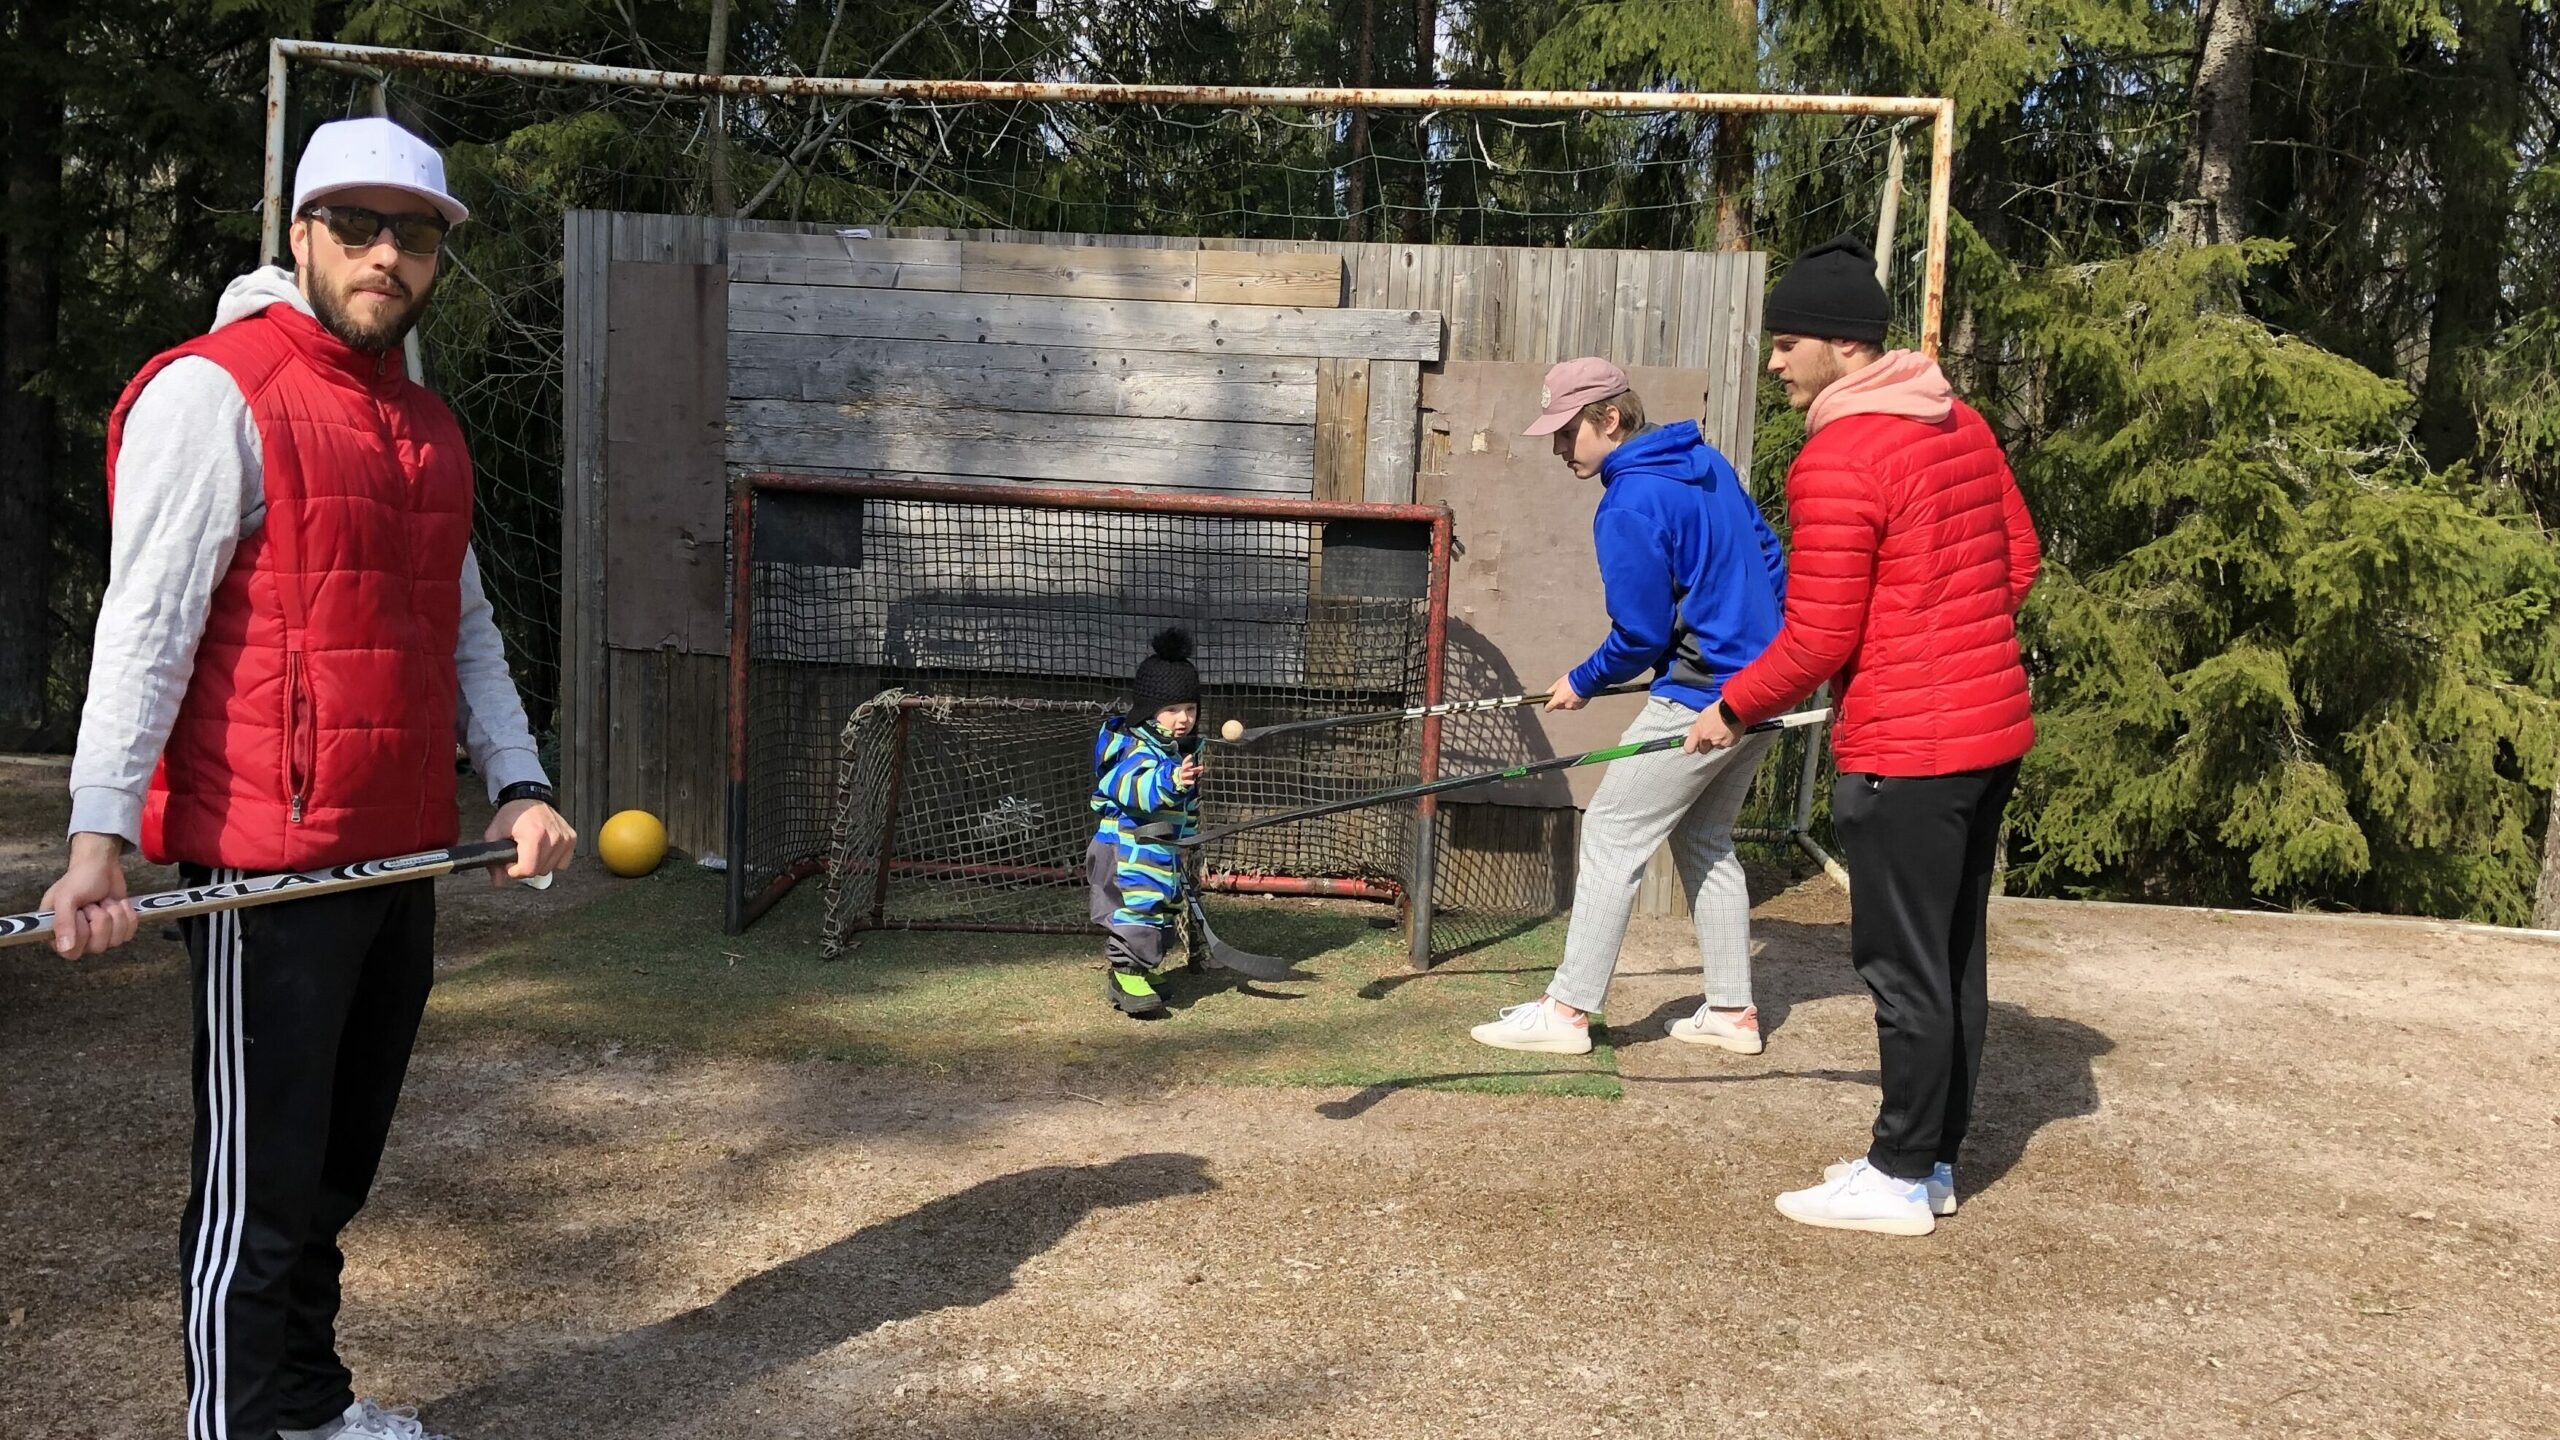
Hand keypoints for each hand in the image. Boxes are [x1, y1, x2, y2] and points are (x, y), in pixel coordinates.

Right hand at [40, 832, 136, 957]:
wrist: (102, 865)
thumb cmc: (79, 879)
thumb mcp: (66, 898)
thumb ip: (63, 922)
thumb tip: (65, 948)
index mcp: (57, 934)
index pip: (72, 953)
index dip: (81, 933)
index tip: (80, 913)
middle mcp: (78, 939)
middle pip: (98, 946)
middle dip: (101, 919)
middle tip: (94, 904)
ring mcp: (100, 935)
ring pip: (116, 940)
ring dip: (114, 914)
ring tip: (104, 901)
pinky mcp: (119, 929)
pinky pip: (130, 932)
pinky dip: (127, 914)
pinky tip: (117, 904)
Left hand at [487, 800, 575, 886]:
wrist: (529, 798)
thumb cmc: (513, 814)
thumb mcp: (495, 834)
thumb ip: (494, 860)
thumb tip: (498, 881)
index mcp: (535, 835)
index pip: (528, 870)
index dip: (515, 871)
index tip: (510, 863)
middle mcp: (553, 837)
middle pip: (539, 871)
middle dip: (526, 867)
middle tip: (519, 855)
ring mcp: (565, 838)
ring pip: (551, 868)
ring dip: (539, 864)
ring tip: (531, 850)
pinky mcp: (571, 839)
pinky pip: (562, 863)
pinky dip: (552, 860)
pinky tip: (544, 850)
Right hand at [1175, 755, 1201, 790]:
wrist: (1180, 780)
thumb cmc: (1187, 773)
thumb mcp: (1191, 770)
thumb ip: (1197, 769)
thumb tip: (1203, 767)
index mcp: (1184, 767)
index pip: (1185, 762)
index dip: (1187, 758)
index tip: (1191, 755)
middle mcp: (1182, 771)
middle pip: (1184, 767)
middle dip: (1187, 765)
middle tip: (1192, 763)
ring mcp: (1182, 776)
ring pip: (1184, 774)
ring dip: (1188, 773)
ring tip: (1192, 773)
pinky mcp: (1183, 781)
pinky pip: (1186, 782)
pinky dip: (1189, 782)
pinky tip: (1193, 782)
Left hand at [1544, 677, 1586, 712]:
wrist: (1585, 681)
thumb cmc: (1572, 680)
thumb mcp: (1558, 683)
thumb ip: (1551, 690)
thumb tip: (1547, 694)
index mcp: (1558, 700)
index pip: (1549, 708)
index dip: (1547, 706)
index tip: (1547, 705)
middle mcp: (1565, 705)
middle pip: (1559, 706)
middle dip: (1559, 701)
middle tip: (1562, 693)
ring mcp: (1573, 706)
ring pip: (1567, 706)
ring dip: (1568, 701)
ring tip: (1571, 692)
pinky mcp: (1580, 706)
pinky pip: (1575, 705)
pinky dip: (1575, 701)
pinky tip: (1577, 694)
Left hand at [1684, 704, 1739, 752]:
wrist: (1735, 708)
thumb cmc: (1719, 708)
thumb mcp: (1702, 716)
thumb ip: (1697, 728)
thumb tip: (1694, 733)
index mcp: (1698, 732)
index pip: (1689, 748)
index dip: (1691, 747)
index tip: (1692, 745)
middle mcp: (1707, 739)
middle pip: (1703, 750)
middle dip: (1706, 744)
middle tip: (1710, 735)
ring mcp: (1719, 743)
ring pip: (1716, 747)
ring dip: (1717, 742)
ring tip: (1722, 730)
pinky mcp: (1730, 744)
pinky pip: (1726, 745)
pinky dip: (1727, 740)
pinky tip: (1728, 731)